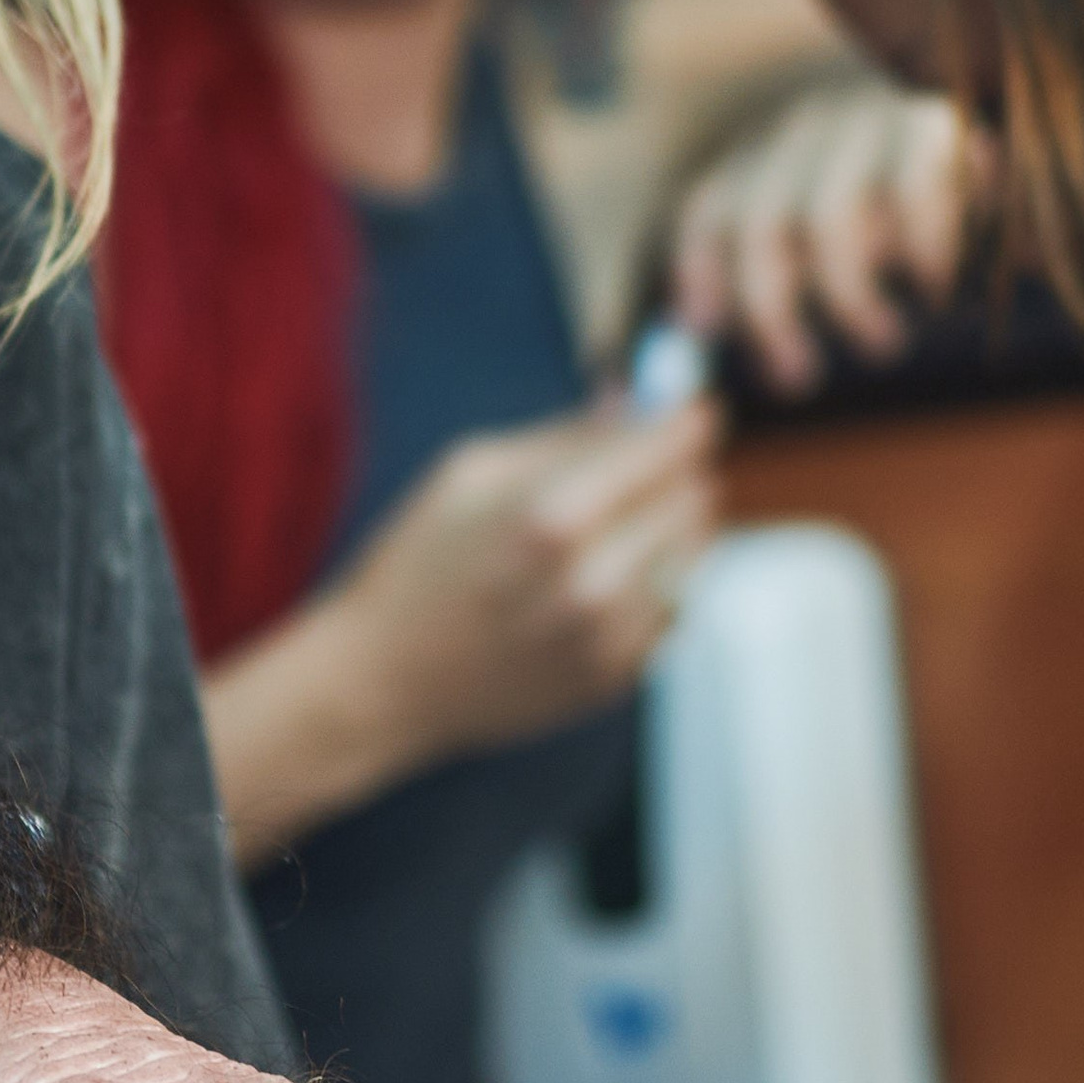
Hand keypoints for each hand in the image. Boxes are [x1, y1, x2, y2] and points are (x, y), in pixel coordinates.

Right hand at [336, 398, 718, 771]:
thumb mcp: (470, 473)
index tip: (695, 412)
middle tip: (643, 468)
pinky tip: (601, 581)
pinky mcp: (619, 677)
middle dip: (675, 474)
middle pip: (694, 497)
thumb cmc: (416, 568)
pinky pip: (675, 607)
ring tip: (618, 526)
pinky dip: (654, 584)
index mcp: (554, 516)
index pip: (669, 449)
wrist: (388, 680)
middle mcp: (596, 582)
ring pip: (694, 554)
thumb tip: (634, 402)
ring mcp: (613, 638)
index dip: (687, 422)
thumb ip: (563, 436)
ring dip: (669, 529)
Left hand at [671, 83, 988, 393]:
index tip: (706, 332)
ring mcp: (866, 121)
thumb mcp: (818, 247)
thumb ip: (754, 293)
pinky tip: (935, 288)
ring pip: (827, 219)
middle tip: (799, 378)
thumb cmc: (890, 218)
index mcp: (767, 155)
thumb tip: (661, 360)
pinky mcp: (934, 126)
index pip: (709, 213)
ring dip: (846, 298)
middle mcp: (806, 131)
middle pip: (758, 226)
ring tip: (881, 344)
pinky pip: (915, 193)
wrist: (1014, 143)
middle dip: (770, 314)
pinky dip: (925, 252)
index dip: (701, 275)